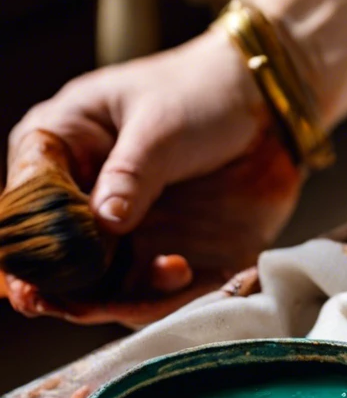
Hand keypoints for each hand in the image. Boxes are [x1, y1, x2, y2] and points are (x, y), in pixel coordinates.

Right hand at [4, 29, 302, 325]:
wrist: (267, 103)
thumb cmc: (201, 93)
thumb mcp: (161, 127)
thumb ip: (131, 175)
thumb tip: (103, 221)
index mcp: (60, 142)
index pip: (27, 200)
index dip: (30, 242)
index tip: (38, 277)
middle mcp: (81, 190)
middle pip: (55, 252)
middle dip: (65, 285)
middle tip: (76, 304)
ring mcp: (120, 222)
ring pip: (99, 277)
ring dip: (121, 294)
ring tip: (169, 274)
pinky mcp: (159, 242)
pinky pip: (147, 283)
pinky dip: (161, 290)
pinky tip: (184, 273)